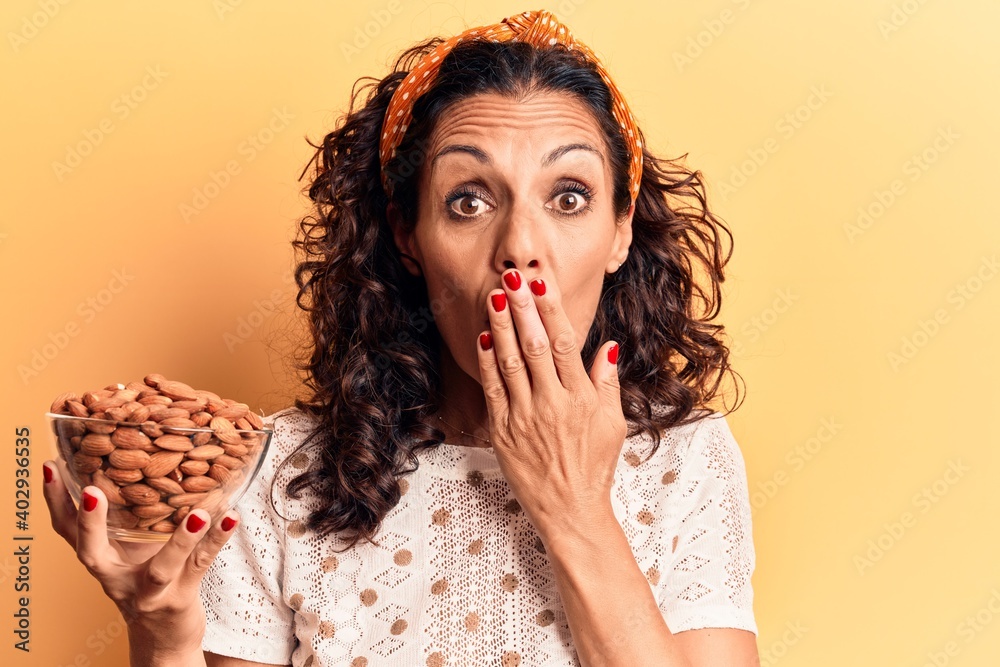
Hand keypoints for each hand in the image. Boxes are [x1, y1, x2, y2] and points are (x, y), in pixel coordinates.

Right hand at [42, 459, 237, 658]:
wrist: (164, 641)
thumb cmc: (150, 583)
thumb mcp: (133, 550)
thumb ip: (133, 515)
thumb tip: (140, 458)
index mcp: (102, 561)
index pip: (68, 532)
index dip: (56, 502)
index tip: (49, 468)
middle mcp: (117, 579)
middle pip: (93, 553)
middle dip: (90, 523)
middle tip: (91, 491)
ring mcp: (149, 592)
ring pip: (161, 568)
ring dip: (180, 540)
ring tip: (199, 513)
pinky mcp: (180, 599)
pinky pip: (201, 566)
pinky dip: (217, 540)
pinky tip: (231, 518)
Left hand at [476, 268, 626, 539]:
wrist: (570, 510)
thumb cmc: (594, 466)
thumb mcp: (613, 424)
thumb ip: (606, 383)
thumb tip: (607, 346)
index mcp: (581, 399)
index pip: (563, 344)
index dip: (551, 312)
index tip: (541, 285)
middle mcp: (552, 404)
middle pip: (534, 346)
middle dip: (521, 308)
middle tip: (511, 277)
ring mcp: (525, 417)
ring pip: (510, 362)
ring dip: (501, 326)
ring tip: (494, 296)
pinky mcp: (503, 432)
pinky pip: (493, 389)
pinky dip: (488, 361)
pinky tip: (484, 337)